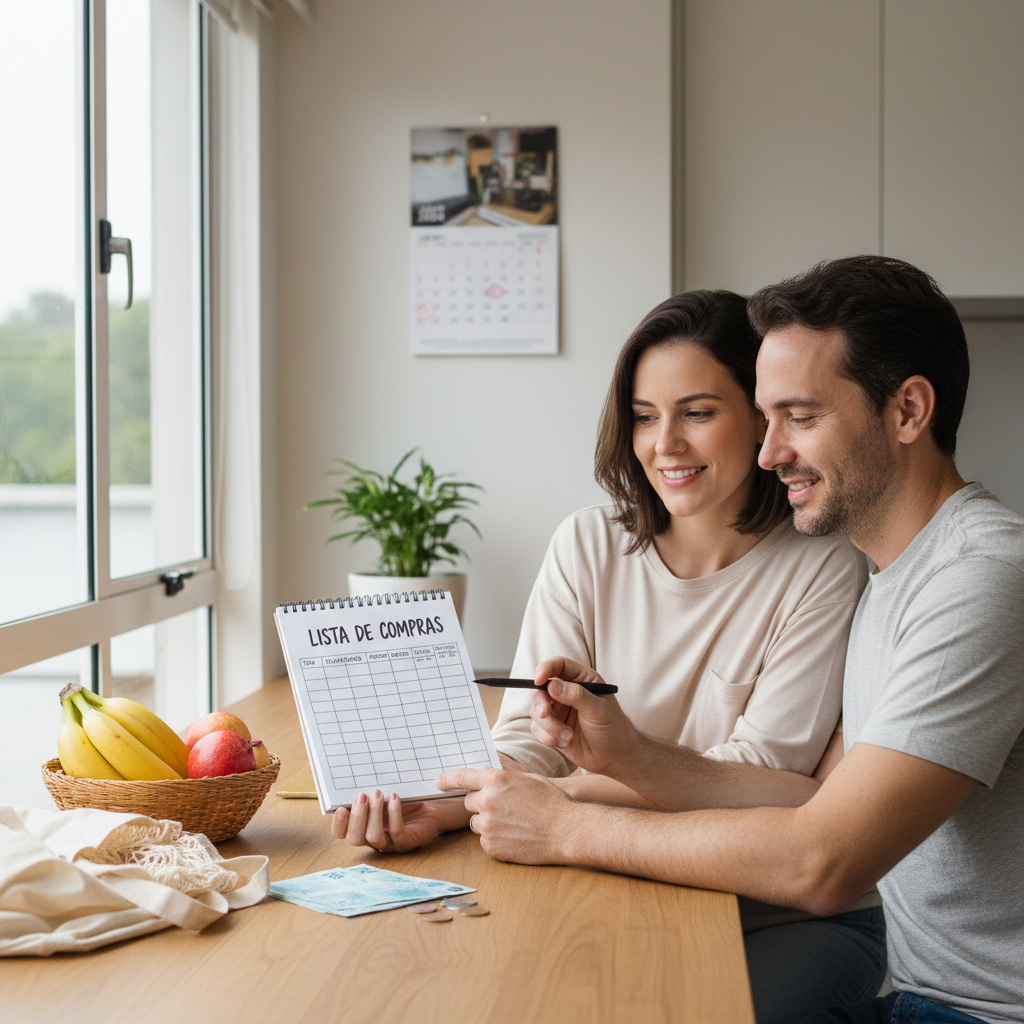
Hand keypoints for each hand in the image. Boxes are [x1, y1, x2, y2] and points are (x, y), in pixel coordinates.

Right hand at [332, 789, 469, 852]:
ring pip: (373, 837)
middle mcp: (374, 838)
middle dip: (356, 817)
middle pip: (355, 838)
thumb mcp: (383, 796)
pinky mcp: (407, 842)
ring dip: (374, 814)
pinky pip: (396, 832)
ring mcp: (390, 843)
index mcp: (364, 828)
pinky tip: (394, 798)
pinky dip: (393, 814)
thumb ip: (369, 794)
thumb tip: (355, 776)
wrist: (432, 806)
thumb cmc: (405, 799)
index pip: (343, 834)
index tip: (340, 808)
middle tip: (362, 795)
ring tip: (379, 793)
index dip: (339, 825)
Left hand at [436, 767, 579, 864]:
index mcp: (496, 780)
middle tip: (502, 808)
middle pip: (468, 802)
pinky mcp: (491, 846)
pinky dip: (495, 839)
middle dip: (480, 804)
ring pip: (476, 822)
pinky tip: (515, 837)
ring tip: (513, 824)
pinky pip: (484, 840)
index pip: (462, 777)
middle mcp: (487, 801)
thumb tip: (485, 775)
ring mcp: (487, 825)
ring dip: (487, 822)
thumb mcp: (528, 779)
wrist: (567, 830)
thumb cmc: (552, 802)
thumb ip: (503, 777)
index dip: (448, 779)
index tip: (438, 782)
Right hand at [528, 656, 642, 775]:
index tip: (539, 679)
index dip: (546, 668)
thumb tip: (552, 685)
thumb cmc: (613, 729)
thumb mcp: (599, 710)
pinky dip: (548, 738)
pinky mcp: (552, 729)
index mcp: (582, 680)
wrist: (614, 758)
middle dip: (540, 703)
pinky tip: (566, 743)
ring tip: (568, 737)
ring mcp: (558, 711)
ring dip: (549, 726)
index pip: (559, 665)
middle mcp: (567, 692)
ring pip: (536, 711)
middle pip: (541, 689)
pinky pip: (537, 729)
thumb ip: (577, 696)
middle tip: (545, 714)